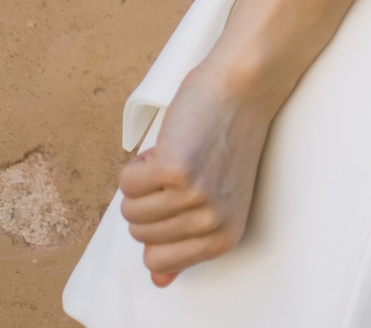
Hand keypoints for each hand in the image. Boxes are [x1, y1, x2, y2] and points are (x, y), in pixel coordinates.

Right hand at [114, 64, 278, 283]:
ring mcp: (195, 198)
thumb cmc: (226, 140)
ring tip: (180, 156)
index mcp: (222, 238)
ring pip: (129, 209)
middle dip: (150, 200)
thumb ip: (186, 242)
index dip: (157, 226)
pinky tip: (172, 145)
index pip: (156, 263)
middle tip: (185, 170)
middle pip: (138, 234)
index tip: (181, 199)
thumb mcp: (217, 201)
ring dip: (144, 180)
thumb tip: (159, 281)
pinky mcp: (176, 171)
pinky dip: (139, 162)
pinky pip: (126, 182)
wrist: (244, 89)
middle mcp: (212, 224)